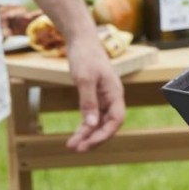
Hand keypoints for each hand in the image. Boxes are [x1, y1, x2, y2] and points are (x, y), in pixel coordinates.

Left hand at [64, 37, 125, 151]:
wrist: (82, 40)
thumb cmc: (86, 56)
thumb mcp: (85, 79)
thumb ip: (88, 102)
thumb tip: (90, 124)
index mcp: (115, 93)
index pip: (116, 120)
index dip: (104, 134)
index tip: (88, 143)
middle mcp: (112, 98)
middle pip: (108, 124)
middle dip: (94, 138)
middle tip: (77, 149)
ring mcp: (104, 97)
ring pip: (99, 122)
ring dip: (87, 134)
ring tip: (72, 145)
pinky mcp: (94, 96)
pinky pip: (92, 115)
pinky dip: (84, 125)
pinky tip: (76, 134)